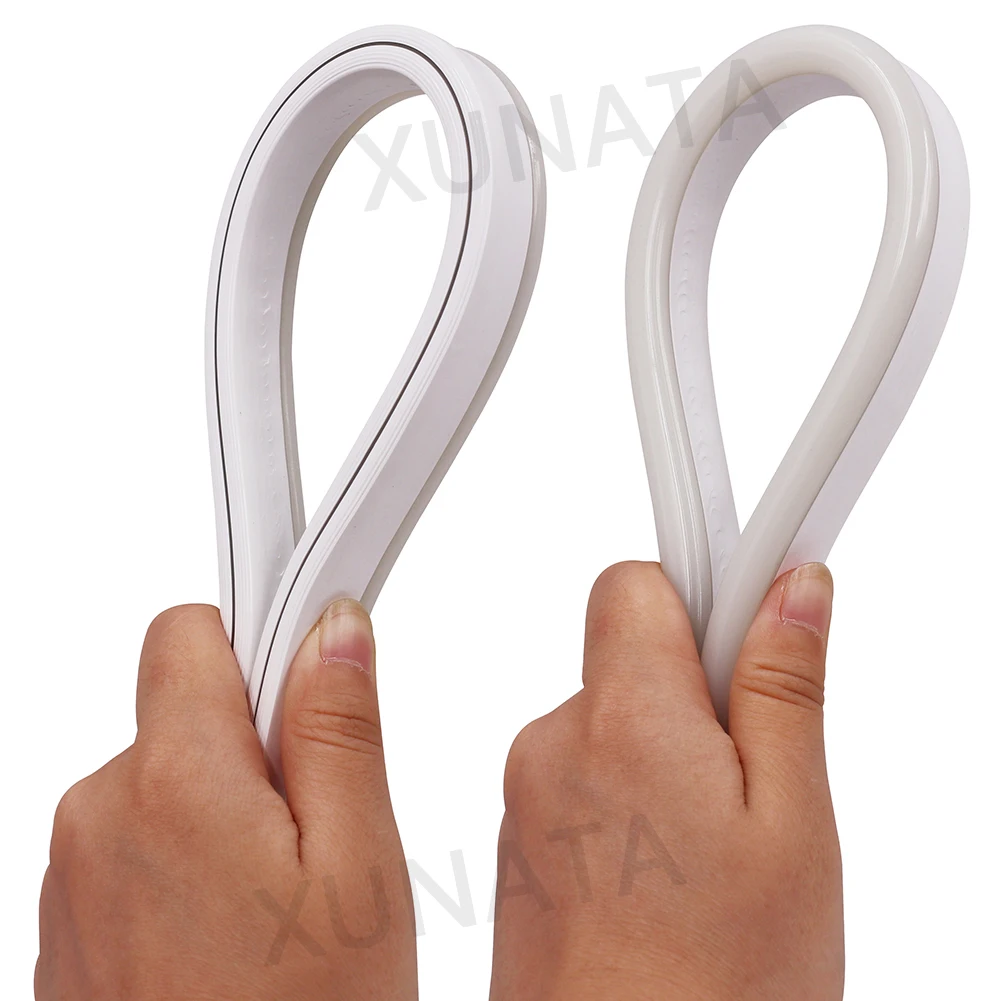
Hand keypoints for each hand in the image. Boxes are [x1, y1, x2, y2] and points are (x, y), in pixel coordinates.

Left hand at [36, 600, 416, 999]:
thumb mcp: (357, 866)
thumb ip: (338, 727)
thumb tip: (333, 631)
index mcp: (173, 785)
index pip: (191, 632)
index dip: (260, 635)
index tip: (306, 660)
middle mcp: (98, 819)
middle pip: (182, 712)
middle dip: (252, 744)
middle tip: (313, 831)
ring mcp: (73, 879)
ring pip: (164, 781)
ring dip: (223, 810)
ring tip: (276, 902)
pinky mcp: (70, 927)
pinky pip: (136, 846)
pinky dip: (187, 864)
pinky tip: (234, 937)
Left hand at [489, 561, 843, 999]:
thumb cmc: (721, 986)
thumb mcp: (794, 826)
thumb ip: (783, 689)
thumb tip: (791, 591)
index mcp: (623, 720)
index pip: (634, 584)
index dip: (699, 594)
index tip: (747, 618)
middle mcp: (553, 744)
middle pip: (626, 658)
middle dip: (691, 694)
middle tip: (747, 781)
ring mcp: (526, 794)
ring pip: (611, 723)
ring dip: (663, 758)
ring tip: (708, 852)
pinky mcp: (518, 839)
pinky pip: (582, 779)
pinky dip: (628, 804)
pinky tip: (665, 878)